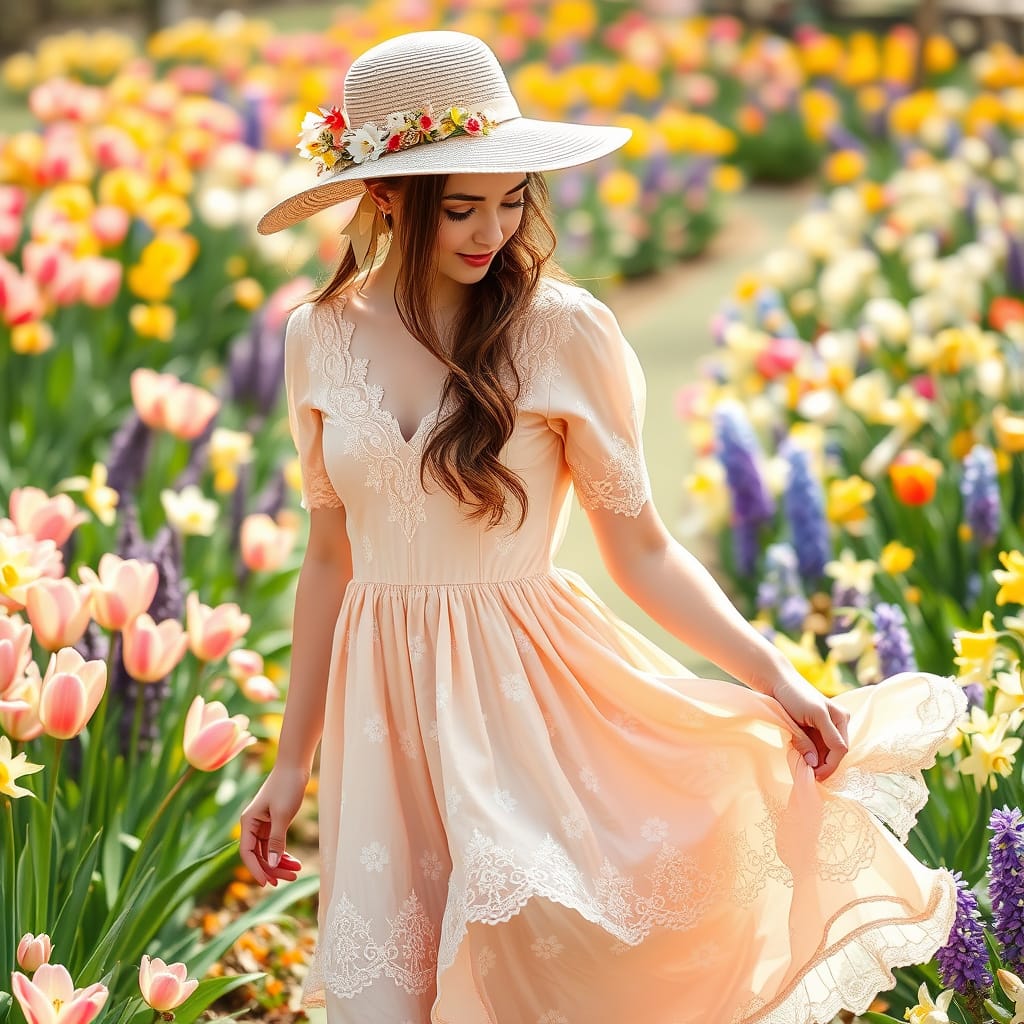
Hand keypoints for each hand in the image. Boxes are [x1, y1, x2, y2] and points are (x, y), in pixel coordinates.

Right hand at [239, 765, 308, 885]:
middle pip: (258, 854)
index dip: (256, 869)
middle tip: (290, 879)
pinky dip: (284, 853)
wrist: (296, 765)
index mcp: (248, 822)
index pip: (247, 853)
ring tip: (297, 872)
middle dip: (273, 868)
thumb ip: (277, 840)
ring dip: (280, 863)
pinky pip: (275, 843)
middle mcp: (252, 825)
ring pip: (268, 851)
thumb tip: (272, 865)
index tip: (268, 883)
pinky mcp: (274, 822)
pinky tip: (294, 862)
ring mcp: (263, 824)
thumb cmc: (287, 786)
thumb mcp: (283, 815)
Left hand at [767, 674, 850, 782]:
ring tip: (804, 767)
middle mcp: (838, 723)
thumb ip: (814, 738)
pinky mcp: (817, 729)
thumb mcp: (811, 715)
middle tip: (809, 775)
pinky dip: (811, 755)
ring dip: (817, 761)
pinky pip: (818, 748)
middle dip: (823, 765)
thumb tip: (814, 765)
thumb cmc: (794, 694)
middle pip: (835, 753)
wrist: (778, 681)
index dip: (829, 765)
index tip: (814, 776)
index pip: (840, 749)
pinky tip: (802, 758)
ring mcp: (827, 727)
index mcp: (840, 718)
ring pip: (826, 753)